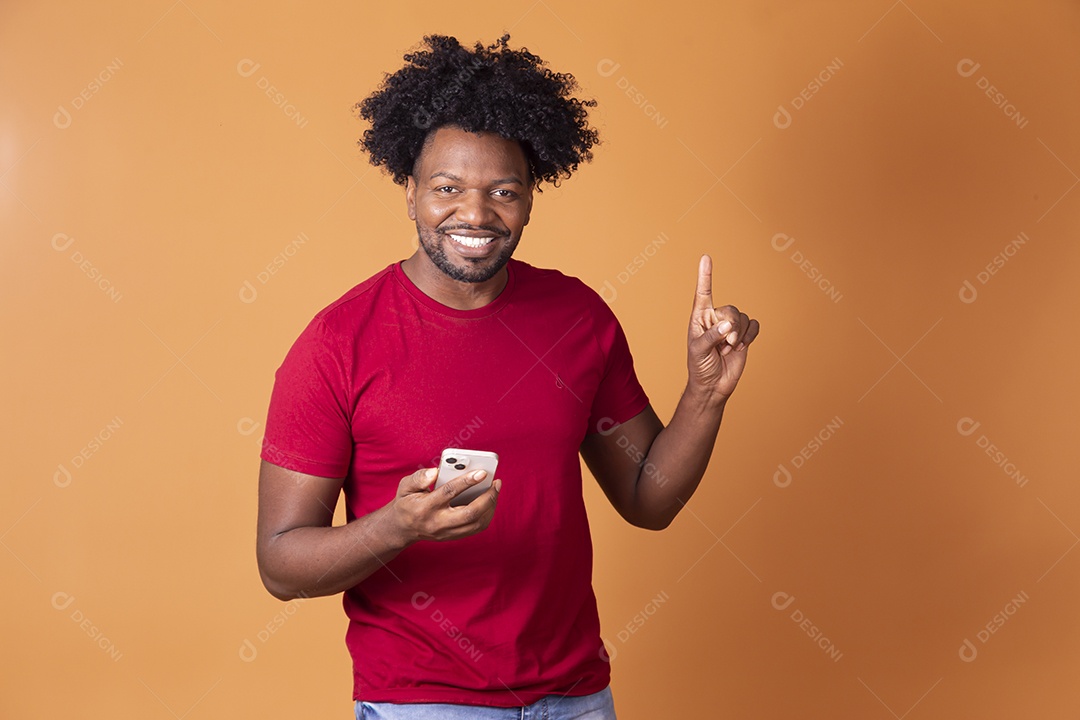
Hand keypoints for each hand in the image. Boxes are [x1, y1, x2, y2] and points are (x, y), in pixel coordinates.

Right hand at [387, 467, 500, 544]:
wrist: (402, 528)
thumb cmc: (407, 502)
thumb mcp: (405, 487)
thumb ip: (419, 478)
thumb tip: (436, 472)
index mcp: (425, 507)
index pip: (449, 493)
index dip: (467, 481)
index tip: (482, 472)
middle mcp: (438, 522)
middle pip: (469, 513)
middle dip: (487, 497)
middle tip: (496, 483)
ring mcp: (447, 532)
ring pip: (476, 523)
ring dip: (490, 506)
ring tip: (495, 490)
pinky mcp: (453, 537)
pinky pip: (476, 528)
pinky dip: (487, 514)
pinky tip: (489, 501)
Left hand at [687, 254, 759, 400]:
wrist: (713, 385)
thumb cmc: (699, 367)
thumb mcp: (699, 351)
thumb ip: (712, 336)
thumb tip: (728, 325)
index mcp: (699, 317)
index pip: (703, 293)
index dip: (705, 275)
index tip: (706, 257)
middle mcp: (715, 318)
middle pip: (730, 309)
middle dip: (731, 327)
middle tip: (726, 345)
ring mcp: (730, 326)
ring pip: (742, 317)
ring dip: (739, 335)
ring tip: (729, 350)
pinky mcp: (743, 335)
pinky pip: (753, 325)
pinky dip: (750, 336)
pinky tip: (741, 347)